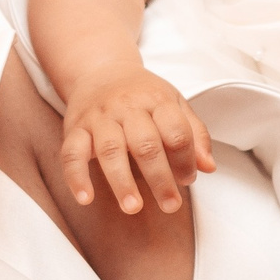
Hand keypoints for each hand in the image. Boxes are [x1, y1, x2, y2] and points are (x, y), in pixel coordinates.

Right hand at [59, 66, 214, 214]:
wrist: (100, 71)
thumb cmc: (142, 95)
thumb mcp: (174, 103)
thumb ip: (194, 134)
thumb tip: (208, 167)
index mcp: (156, 100)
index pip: (176, 132)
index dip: (186, 159)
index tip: (187, 180)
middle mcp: (126, 107)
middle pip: (146, 144)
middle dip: (160, 178)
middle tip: (170, 205)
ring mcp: (99, 118)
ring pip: (110, 150)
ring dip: (122, 182)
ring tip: (133, 208)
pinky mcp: (75, 128)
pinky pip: (71, 153)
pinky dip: (76, 176)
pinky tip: (85, 198)